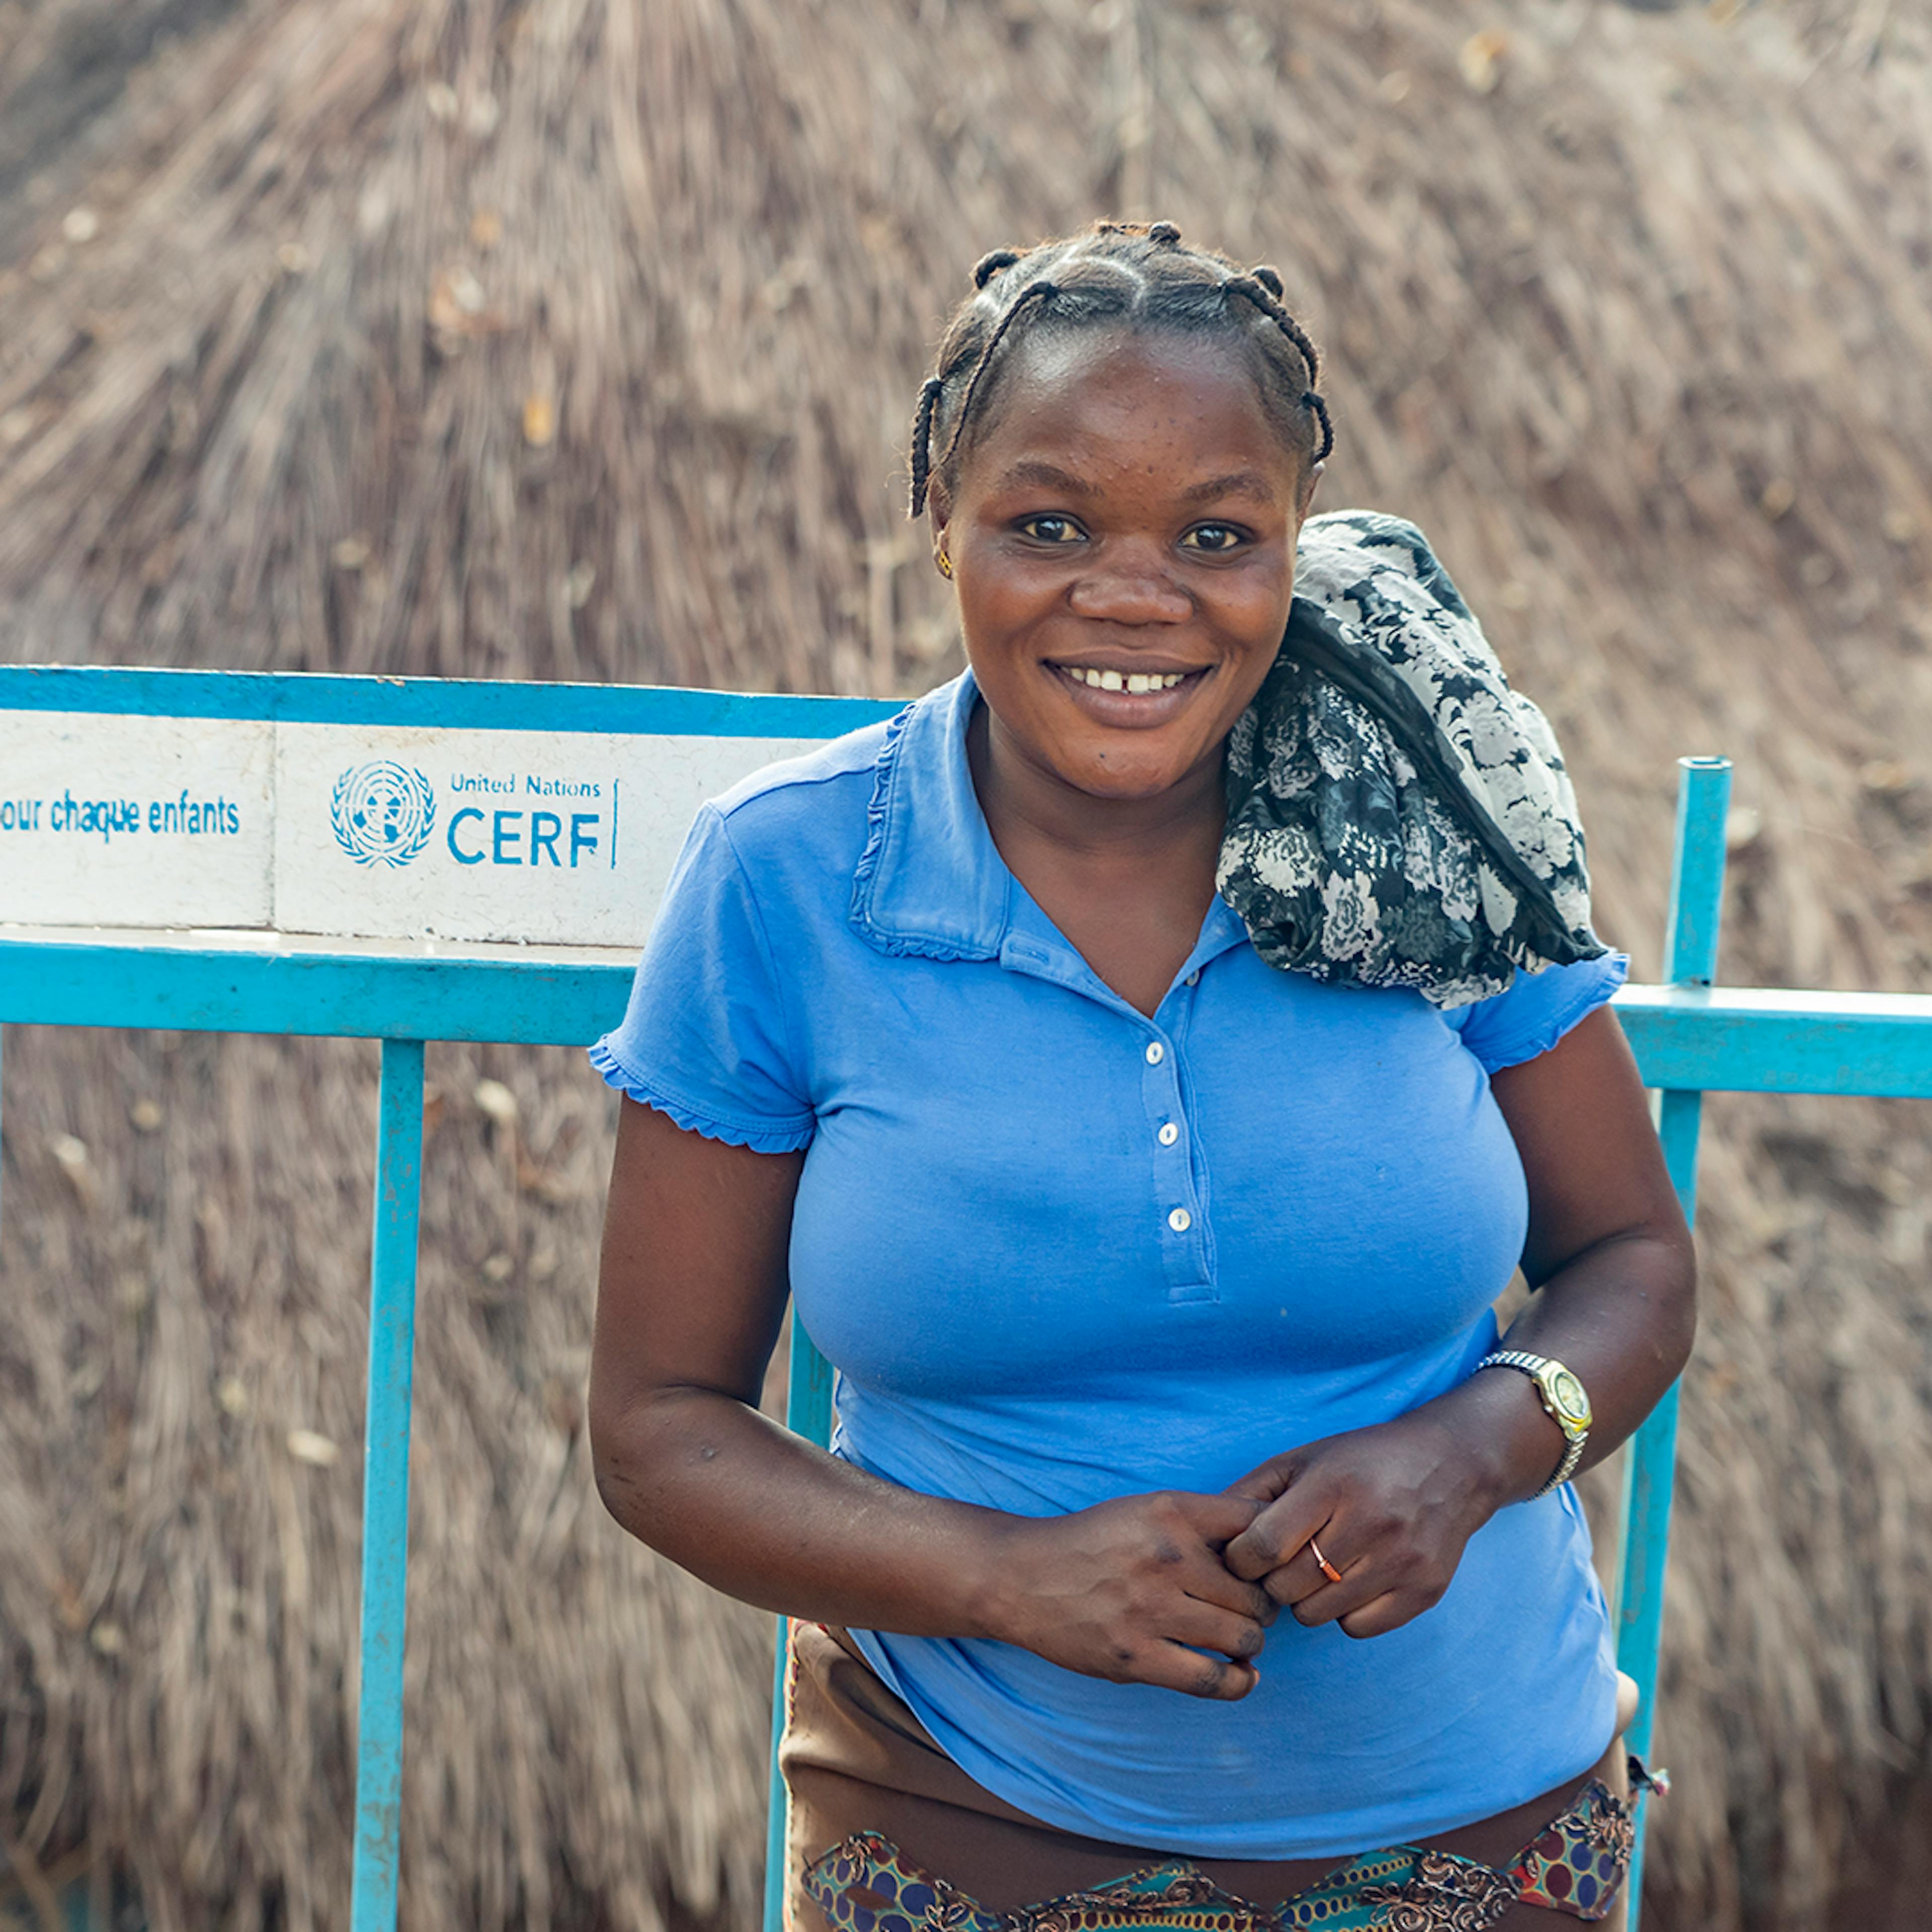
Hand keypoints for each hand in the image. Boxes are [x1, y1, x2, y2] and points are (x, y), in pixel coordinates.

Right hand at [985, 1491, 1277, 1699]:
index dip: (1276, 1551)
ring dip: (1249, 1643)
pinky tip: (1241, 1675)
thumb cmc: (1094, 1542)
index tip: (1270, 1568)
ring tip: (1237, 1640)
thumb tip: (1273, 1550)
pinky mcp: (1135, 1657)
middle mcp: (1165, 1555)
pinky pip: (1213, 1680)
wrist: (1022, 1577)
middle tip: (1250, 1611)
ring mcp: (1149, 1608)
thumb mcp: (1145, 1510)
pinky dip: (1238, 1682)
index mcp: (1171, 1511)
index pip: (1257, 1526)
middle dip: (1262, 1606)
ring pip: (1243, 1637)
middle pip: (1257, 1592)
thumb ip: (1202, 1524)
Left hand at [1220, 1413, 1502, 1639]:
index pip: (1263, 1547)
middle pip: (1287, 1586)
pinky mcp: (1425, 1591)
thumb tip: (1206, 1535)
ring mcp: (1403, 1561)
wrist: (1451, 1465)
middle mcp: (1371, 1523)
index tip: (1242, 1556)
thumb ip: (1251, 1492)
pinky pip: (1357, 1629)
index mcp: (1333, 1485)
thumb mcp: (1303, 1459)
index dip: (1240, 1560)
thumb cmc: (1361, 1462)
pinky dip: (1343, 1614)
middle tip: (1279, 1565)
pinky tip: (1350, 1582)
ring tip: (1315, 1570)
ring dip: (1304, 1599)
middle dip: (1270, 1581)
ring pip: (1318, 1613)